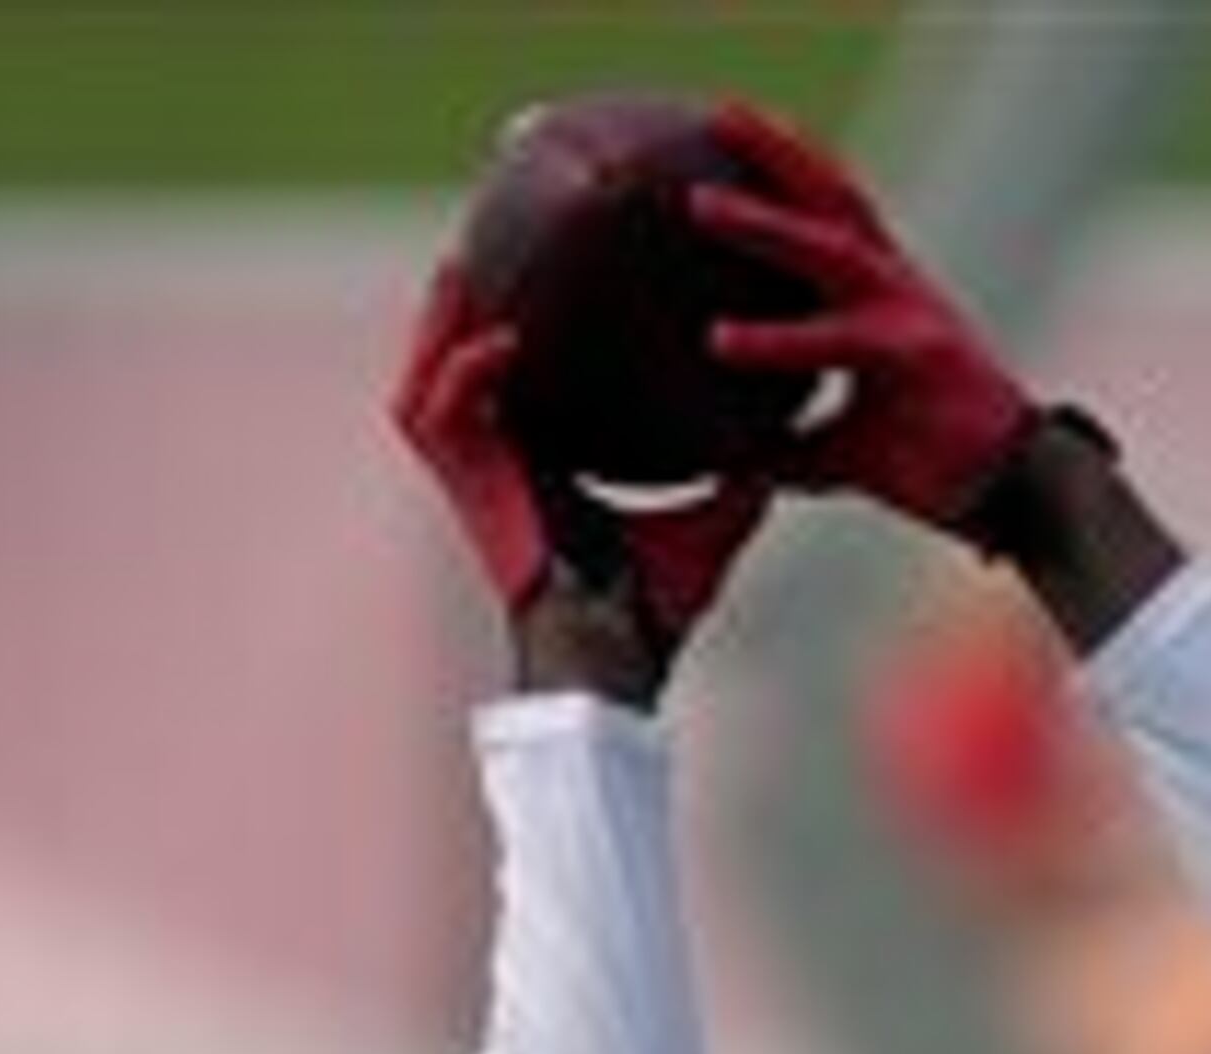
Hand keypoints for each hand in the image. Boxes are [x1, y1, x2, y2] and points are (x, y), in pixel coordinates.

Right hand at [392, 256, 772, 674]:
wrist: (617, 655)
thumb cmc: (659, 608)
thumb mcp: (711, 525)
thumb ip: (737, 481)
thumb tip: (786, 445)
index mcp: (539, 469)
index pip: (514, 383)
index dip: (513, 329)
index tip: (538, 274)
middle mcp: (496, 469)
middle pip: (452, 367)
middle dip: (455, 307)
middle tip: (482, 242)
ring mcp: (473, 481)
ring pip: (425, 382)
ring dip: (433, 326)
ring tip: (459, 264)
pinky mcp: (465, 494)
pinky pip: (441, 416)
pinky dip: (464, 375)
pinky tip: (499, 339)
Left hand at [686, 108, 1042, 535]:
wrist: (1018, 495)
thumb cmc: (939, 467)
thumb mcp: (852, 448)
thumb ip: (795, 444)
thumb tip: (737, 468)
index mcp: (888, 292)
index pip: (836, 211)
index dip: (793, 163)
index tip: (738, 122)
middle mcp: (897, 287)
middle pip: (834, 197)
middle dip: (779, 151)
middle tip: (722, 112)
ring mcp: (909, 314)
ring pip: (831, 248)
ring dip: (766, 221)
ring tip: (701, 205)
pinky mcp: (915, 354)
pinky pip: (836, 339)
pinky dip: (778, 340)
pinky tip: (719, 340)